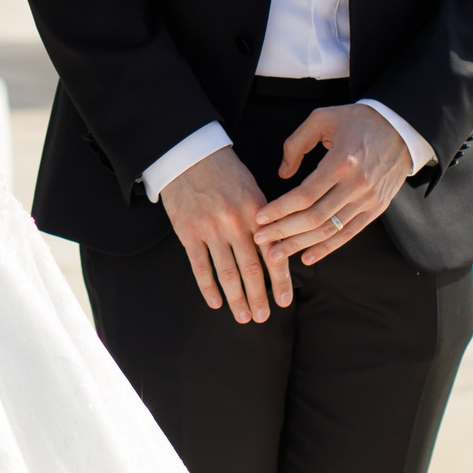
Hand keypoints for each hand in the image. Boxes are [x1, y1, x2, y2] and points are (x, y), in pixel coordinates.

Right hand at [159, 145, 291, 322]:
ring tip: (243, 317)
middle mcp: (235, 223)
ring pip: (227, 273)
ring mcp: (210, 229)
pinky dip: (208, 287)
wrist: (189, 154)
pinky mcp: (188, 232)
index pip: (272, 253)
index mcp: (256, 212)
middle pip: (251, 269)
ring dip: (236, 298)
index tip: (284, 302)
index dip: (280, 281)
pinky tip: (215, 302)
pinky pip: (200, 266)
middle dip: (259, 297)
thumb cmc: (226, 173)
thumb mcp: (252, 190)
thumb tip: (277, 251)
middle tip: (263, 317)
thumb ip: (264, 220)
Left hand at [252, 106, 414, 267]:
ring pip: (330, 230)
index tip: (260, 218)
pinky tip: (307, 256)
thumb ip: (297, 144)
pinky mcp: (376, 208)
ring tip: (277, 254)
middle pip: (314, 217)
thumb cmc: (358, 121)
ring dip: (300, 245)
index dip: (280, 209)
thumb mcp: (323, 118)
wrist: (401, 129)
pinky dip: (327, 248)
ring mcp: (368, 200)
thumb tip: (283, 173)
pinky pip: (348, 234)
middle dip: (283, 232)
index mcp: (342, 162)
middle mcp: (356, 185)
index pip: (305, 195)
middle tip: (260, 240)